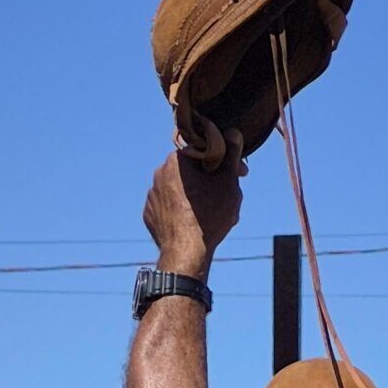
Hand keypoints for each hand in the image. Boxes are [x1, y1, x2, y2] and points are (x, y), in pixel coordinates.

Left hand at [143, 132, 245, 277]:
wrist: (185, 255)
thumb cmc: (208, 217)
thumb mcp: (228, 183)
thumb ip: (231, 154)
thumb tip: (233, 133)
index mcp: (177, 160)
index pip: (205, 152)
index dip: (224, 162)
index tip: (238, 174)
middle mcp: (159, 173)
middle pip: (192, 172)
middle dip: (210, 181)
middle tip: (226, 197)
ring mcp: (152, 195)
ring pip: (180, 190)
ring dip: (196, 196)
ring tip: (210, 215)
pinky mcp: (149, 214)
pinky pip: (168, 208)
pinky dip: (181, 212)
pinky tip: (193, 224)